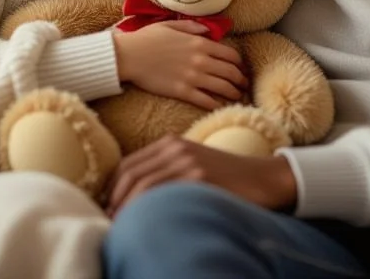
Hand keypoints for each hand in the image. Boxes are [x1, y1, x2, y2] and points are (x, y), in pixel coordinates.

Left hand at [106, 135, 297, 216]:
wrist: (263, 178)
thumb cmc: (225, 178)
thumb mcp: (190, 165)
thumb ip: (165, 171)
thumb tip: (131, 197)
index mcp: (169, 142)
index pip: (128, 165)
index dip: (112, 189)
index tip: (107, 208)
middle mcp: (175, 147)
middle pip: (131, 174)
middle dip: (115, 200)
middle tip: (109, 221)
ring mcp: (188, 161)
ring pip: (143, 185)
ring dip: (128, 208)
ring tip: (122, 226)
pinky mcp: (200, 177)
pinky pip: (165, 193)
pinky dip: (149, 209)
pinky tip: (146, 222)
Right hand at [113, 21, 247, 110]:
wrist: (129, 55)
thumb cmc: (146, 38)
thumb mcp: (171, 25)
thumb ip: (192, 27)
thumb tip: (207, 30)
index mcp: (200, 43)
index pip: (230, 55)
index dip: (239, 63)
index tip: (241, 69)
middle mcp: (201, 60)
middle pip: (231, 72)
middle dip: (241, 80)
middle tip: (244, 86)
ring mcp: (193, 77)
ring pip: (223, 88)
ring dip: (234, 94)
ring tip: (237, 98)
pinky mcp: (183, 91)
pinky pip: (207, 101)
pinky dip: (217, 105)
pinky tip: (221, 107)